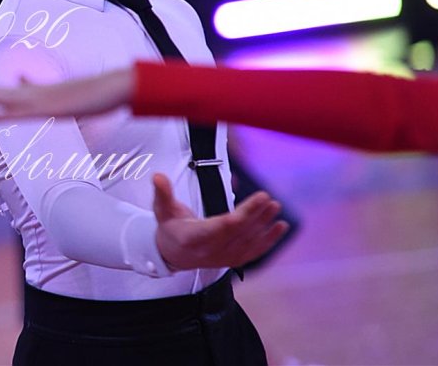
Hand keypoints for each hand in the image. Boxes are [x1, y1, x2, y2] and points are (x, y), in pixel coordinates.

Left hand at [0, 68, 134, 118]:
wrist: (118, 85)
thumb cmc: (94, 93)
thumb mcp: (69, 98)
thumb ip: (54, 96)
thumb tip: (39, 89)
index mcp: (39, 94)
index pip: (5, 91)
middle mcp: (38, 94)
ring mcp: (46, 100)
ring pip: (8, 98)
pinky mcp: (56, 108)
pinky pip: (30, 113)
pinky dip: (13, 114)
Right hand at [152, 173, 288, 270]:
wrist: (172, 254)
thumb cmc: (169, 227)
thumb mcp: (162, 209)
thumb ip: (162, 193)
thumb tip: (157, 176)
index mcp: (193, 238)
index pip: (222, 226)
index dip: (243, 214)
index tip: (258, 198)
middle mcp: (210, 251)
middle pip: (238, 233)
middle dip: (255, 215)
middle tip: (268, 198)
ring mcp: (222, 258)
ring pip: (248, 242)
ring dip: (264, 225)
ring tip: (275, 207)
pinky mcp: (231, 261)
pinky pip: (253, 251)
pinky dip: (268, 241)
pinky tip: (280, 227)